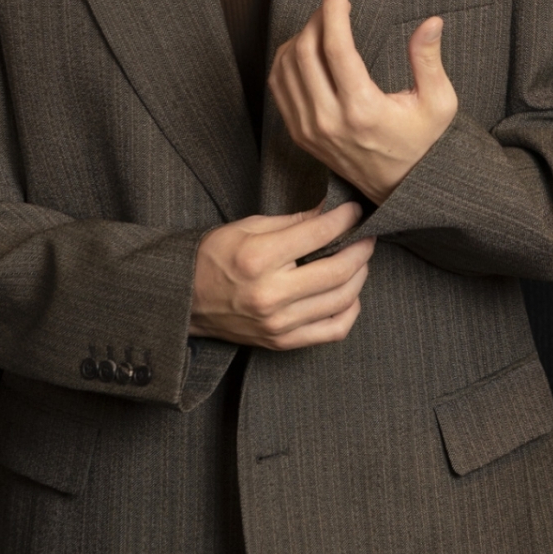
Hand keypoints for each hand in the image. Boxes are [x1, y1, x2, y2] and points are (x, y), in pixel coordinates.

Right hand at [190, 201, 373, 348]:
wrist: (185, 299)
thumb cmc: (215, 257)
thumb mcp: (248, 227)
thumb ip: (292, 221)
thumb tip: (330, 213)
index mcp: (259, 257)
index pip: (318, 234)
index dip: (345, 219)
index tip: (355, 211)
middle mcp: (271, 293)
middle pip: (337, 270)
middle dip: (361, 248)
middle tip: (367, 236)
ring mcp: (279, 323)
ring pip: (341, 300)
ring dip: (359, 277)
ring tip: (359, 261)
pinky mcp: (282, 342)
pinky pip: (333, 330)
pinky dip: (350, 310)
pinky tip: (350, 294)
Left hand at [268, 0, 457, 203]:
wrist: (400, 189)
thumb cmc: (422, 143)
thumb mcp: (439, 103)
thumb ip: (429, 60)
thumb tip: (431, 22)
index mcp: (363, 109)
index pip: (335, 46)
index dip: (333, 9)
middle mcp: (329, 120)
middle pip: (305, 50)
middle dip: (317, 16)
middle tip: (334, 2)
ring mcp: (309, 129)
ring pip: (287, 66)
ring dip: (301, 35)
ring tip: (323, 23)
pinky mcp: (299, 134)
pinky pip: (279, 86)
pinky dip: (286, 59)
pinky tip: (305, 47)